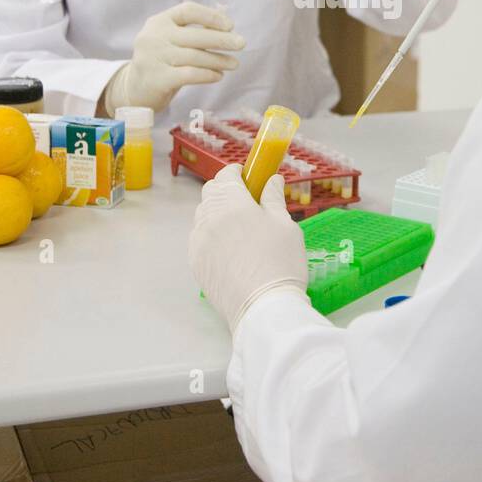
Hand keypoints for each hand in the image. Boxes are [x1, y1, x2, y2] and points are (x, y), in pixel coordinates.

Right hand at [104, 2, 245, 115]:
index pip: (188, 10)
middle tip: (241, 43)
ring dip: (219, 60)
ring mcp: (154, 57)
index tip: (230, 25)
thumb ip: (194, 30)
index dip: (211, 16)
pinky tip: (218, 75)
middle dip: (222, 39)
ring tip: (234, 63)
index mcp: (159, 21)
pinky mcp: (157, 78)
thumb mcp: (172, 40)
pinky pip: (189, 74)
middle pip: (195, 35)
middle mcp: (154, 36)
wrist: (134, 89)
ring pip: (195, 56)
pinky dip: (207, 74)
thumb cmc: (161, 61)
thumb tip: (226, 23)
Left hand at [189, 163, 308, 333]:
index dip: (237, 172)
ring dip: (217, 213)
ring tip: (239, 228)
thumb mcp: (285, 226)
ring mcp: (199, 242)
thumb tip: (272, 180)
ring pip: (203, 215)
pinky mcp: (195, 263)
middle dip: (225, 190)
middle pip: (210, 192)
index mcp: (233, 204)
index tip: (248, 176)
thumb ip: (273, 199)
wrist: (264, 308)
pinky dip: (211, 235)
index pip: (226, 175)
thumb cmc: (281, 264)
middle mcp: (210, 219)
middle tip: (247, 201)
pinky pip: (199, 239)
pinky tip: (229, 249)